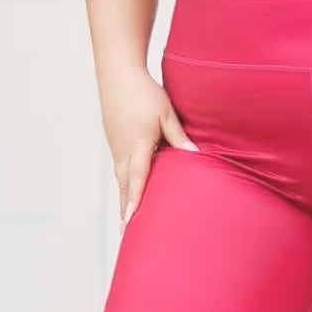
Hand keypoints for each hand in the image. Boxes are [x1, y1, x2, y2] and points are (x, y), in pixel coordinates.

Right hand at [100, 69, 197, 221]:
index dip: (135, 199)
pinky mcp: (116, 144)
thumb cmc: (145, 93)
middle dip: (126, 211)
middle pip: (125, 187)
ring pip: (121, 181)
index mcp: (137, 143)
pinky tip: (128, 196)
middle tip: (127, 235)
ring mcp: (117, 148)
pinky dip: (123, 186)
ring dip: (123, 201)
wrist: (119, 76)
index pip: (137, 177)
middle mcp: (123, 150)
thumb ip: (179, 137)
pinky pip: (120, 171)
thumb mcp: (166, 113)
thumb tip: (195, 156)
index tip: (132, 218)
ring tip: (127, 223)